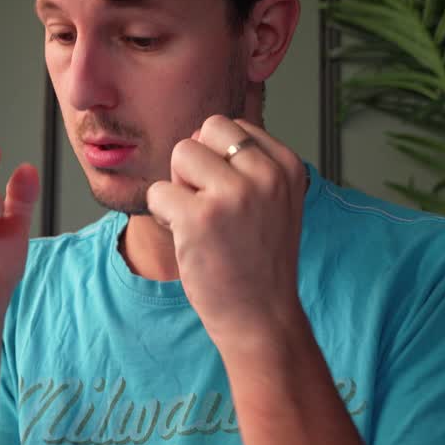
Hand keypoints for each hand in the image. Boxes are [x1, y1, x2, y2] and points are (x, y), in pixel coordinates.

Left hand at [146, 116, 308, 348]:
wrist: (261, 318)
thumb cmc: (258, 260)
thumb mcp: (273, 200)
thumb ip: (245, 163)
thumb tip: (197, 133)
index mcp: (287, 166)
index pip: (233, 126)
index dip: (219, 158)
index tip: (232, 198)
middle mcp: (266, 174)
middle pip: (205, 130)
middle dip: (196, 163)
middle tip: (210, 206)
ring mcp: (233, 195)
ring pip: (181, 153)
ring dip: (179, 186)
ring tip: (200, 222)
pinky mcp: (199, 218)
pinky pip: (158, 191)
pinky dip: (162, 214)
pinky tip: (186, 238)